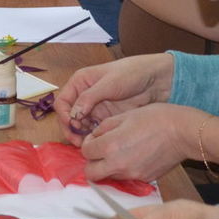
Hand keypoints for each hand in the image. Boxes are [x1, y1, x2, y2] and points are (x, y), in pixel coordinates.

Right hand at [55, 53, 174, 139]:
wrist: (156, 80)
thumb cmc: (132, 73)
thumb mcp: (110, 83)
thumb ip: (90, 97)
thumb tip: (73, 114)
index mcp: (80, 82)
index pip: (63, 102)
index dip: (64, 115)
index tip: (73, 125)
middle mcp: (84, 96)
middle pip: (69, 117)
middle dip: (71, 130)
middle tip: (79, 142)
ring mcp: (95, 108)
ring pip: (80, 126)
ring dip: (81, 136)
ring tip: (88, 145)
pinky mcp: (105, 118)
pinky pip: (93, 130)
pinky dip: (92, 137)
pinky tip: (97, 143)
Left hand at [80, 104, 206, 182]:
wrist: (182, 132)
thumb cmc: (155, 119)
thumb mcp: (124, 116)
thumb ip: (103, 128)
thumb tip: (94, 137)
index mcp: (111, 146)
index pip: (86, 152)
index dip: (88, 144)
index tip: (96, 138)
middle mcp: (119, 164)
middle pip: (91, 173)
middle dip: (92, 162)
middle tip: (100, 151)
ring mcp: (132, 174)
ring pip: (109, 177)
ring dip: (108, 167)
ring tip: (119, 152)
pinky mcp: (144, 179)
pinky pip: (126, 178)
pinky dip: (124, 170)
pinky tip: (134, 156)